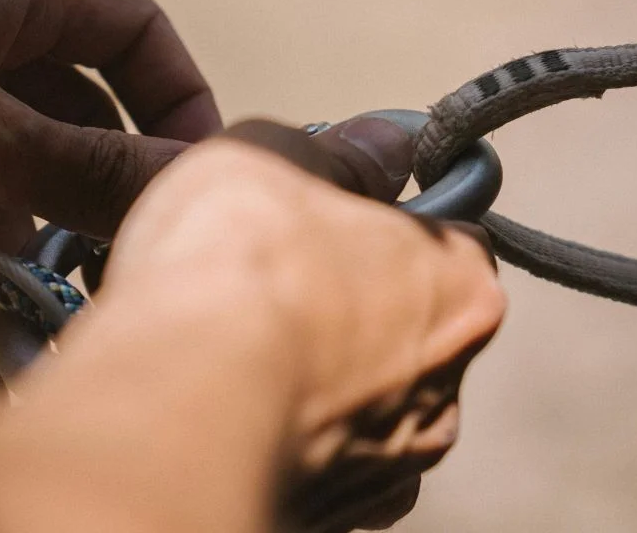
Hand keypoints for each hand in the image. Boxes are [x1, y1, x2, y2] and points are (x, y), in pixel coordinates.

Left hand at [0, 0, 220, 250]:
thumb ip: (92, 168)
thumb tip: (198, 189)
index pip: (137, 29)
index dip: (181, 101)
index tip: (198, 176)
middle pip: (87, 103)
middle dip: (104, 177)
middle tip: (126, 240)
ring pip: (29, 153)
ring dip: (38, 214)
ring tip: (29, 266)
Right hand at [0, 121, 505, 532]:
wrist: (175, 404)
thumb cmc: (236, 266)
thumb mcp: (278, 159)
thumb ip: (343, 154)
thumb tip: (385, 141)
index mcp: (461, 287)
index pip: (454, 242)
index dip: (397, 226)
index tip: (346, 225)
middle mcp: (447, 382)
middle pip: (414, 327)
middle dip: (361, 308)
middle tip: (283, 293)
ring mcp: (398, 462)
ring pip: (375, 406)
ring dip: (331, 382)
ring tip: (251, 362)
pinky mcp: (346, 517)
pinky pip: (335, 468)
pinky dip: (303, 444)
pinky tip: (250, 418)